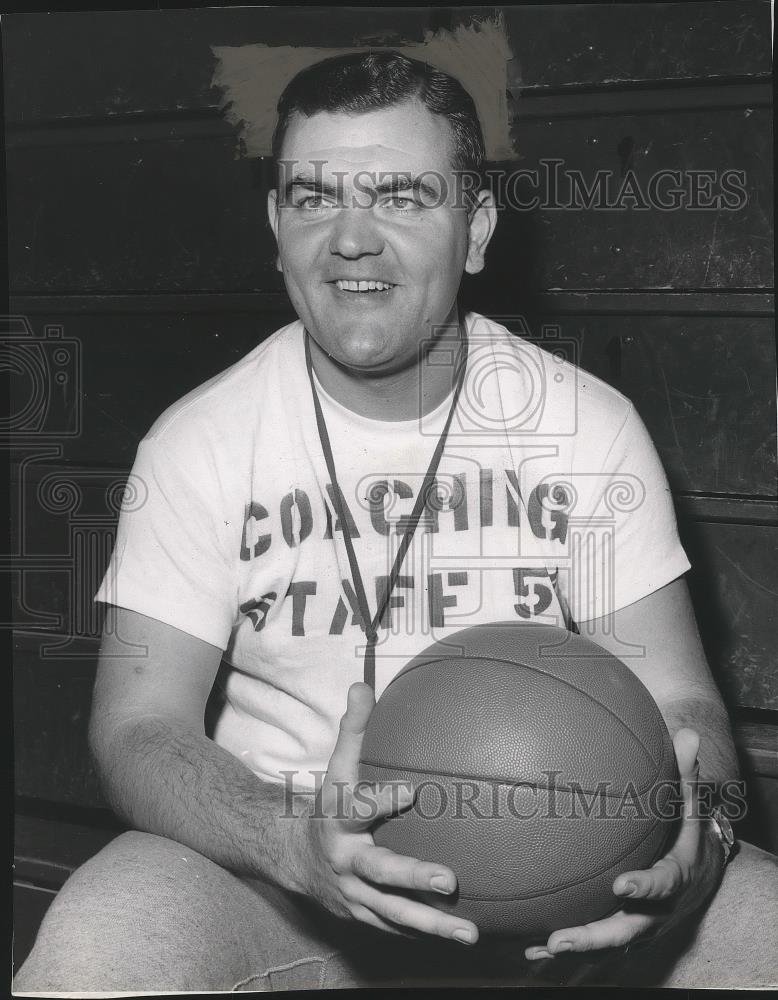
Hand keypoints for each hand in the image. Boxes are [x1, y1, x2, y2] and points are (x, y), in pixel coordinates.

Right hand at [298, 682, 478, 944]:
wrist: (288, 854)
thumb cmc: (326, 801)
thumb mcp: (335, 765)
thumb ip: (352, 728)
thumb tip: (362, 685)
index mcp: (338, 817)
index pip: (358, 807)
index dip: (382, 799)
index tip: (411, 790)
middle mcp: (344, 858)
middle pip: (379, 871)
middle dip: (413, 877)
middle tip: (451, 880)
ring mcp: (352, 892)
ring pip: (391, 911)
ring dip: (430, 924)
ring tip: (469, 933)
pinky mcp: (360, 914)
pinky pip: (393, 926)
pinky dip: (423, 933)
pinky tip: (459, 936)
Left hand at [526, 728, 721, 960]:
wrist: (700, 873)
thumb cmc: (686, 830)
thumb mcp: (690, 804)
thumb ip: (684, 774)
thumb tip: (686, 733)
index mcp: (676, 878)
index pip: (663, 885)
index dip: (644, 887)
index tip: (621, 886)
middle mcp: (657, 912)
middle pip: (626, 932)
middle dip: (593, 938)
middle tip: (560, 939)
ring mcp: (638, 926)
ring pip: (606, 946)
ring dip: (574, 950)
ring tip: (538, 948)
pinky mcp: (621, 930)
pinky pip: (593, 944)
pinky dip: (563, 948)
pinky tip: (528, 948)